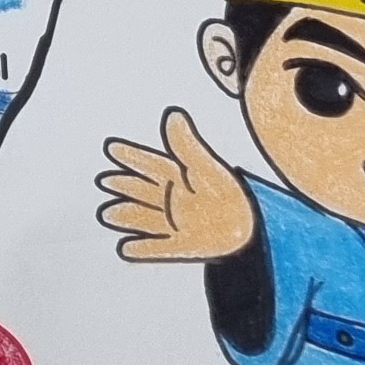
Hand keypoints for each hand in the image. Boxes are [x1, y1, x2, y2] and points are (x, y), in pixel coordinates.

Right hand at [98, 108, 258, 261]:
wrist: (259, 233)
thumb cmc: (234, 197)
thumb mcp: (207, 168)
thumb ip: (187, 145)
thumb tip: (173, 115)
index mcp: (182, 178)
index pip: (151, 164)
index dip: (131, 156)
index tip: (111, 148)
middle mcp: (175, 199)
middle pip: (143, 190)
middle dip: (124, 185)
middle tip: (105, 179)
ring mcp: (177, 223)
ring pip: (144, 217)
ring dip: (126, 216)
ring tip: (106, 214)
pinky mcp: (183, 246)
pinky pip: (157, 248)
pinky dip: (141, 249)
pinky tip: (125, 248)